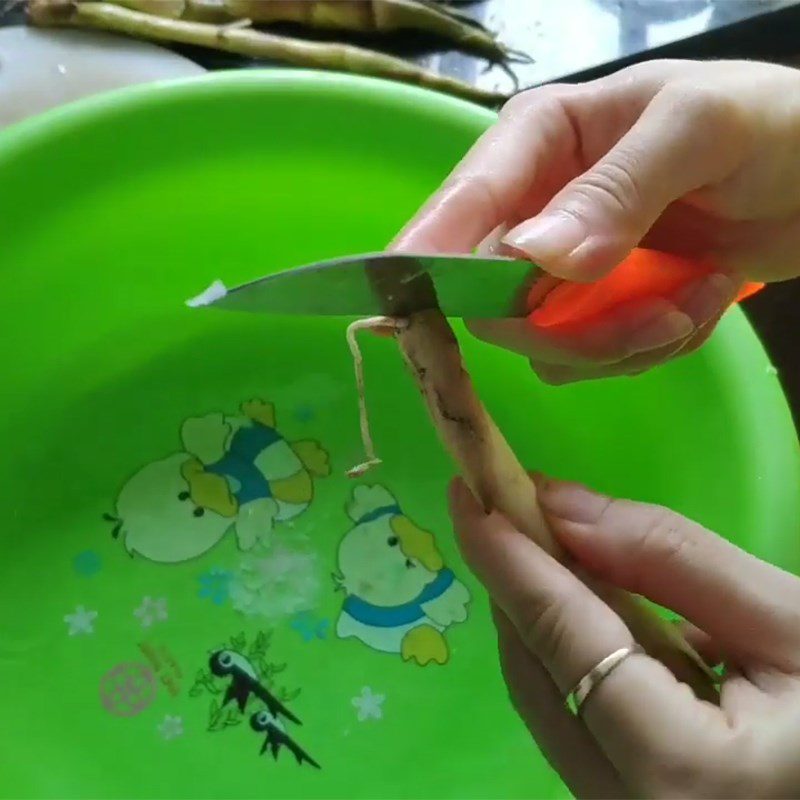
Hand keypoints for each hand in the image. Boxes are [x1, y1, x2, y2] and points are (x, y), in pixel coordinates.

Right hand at [394, 60, 799, 382]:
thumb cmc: (771, 125)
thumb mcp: (699, 132)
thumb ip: (617, 189)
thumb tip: (530, 257)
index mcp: (537, 142)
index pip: (462, 206)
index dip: (430, 258)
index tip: (411, 309)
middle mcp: (533, 208)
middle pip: (496, 300)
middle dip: (571, 329)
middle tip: (656, 321)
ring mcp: (562, 267)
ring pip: (542, 343)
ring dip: (622, 342)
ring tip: (696, 299)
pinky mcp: (595, 308)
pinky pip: (588, 359)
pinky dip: (647, 348)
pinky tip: (698, 302)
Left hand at [449, 478, 799, 797]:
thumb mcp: (795, 626)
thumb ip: (675, 562)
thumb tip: (563, 508)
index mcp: (682, 777)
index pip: (564, 640)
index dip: (509, 559)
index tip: (466, 496)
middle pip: (538, 677)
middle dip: (515, 584)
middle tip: (498, 508)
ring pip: (548, 707)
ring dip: (538, 620)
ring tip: (536, 546)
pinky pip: (577, 729)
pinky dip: (571, 661)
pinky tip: (587, 610)